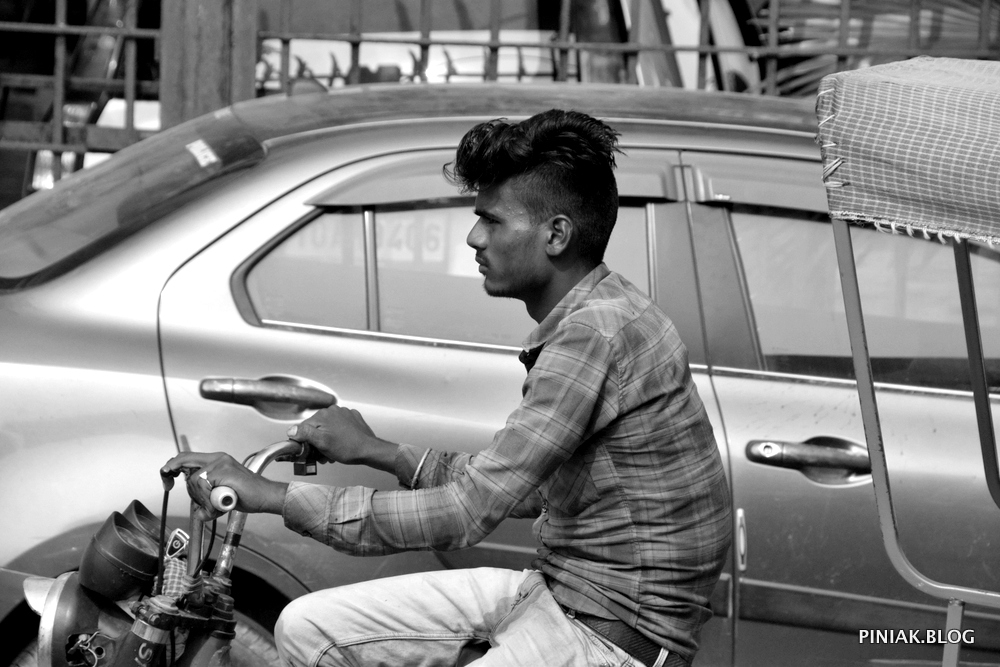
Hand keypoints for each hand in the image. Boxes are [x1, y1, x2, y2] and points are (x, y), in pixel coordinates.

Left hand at [161, 452, 287, 520]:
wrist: (264, 496)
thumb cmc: (247, 496)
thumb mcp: (220, 493)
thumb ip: (207, 493)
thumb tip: (195, 506)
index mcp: (217, 461)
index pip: (188, 457)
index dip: (173, 465)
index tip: (167, 477)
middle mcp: (218, 458)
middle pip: (184, 459)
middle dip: (170, 470)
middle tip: (167, 483)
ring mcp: (221, 463)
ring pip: (194, 479)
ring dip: (199, 498)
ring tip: (214, 505)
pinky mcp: (223, 470)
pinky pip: (203, 485)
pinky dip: (206, 499)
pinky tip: (218, 504)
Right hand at [288, 406, 396, 473]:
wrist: (369, 450)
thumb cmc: (347, 448)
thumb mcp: (322, 443)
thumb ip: (305, 434)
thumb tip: (291, 430)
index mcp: (323, 415)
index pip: (304, 427)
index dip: (305, 442)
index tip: (310, 451)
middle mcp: (333, 410)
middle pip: (316, 427)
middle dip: (317, 441)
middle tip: (322, 455)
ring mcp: (344, 413)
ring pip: (328, 427)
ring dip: (327, 439)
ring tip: (332, 452)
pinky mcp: (353, 418)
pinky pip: (340, 426)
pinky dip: (338, 435)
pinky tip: (341, 444)